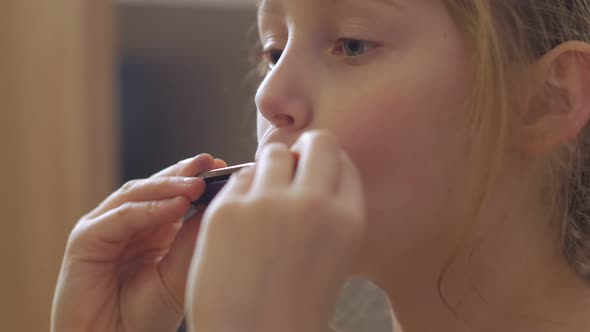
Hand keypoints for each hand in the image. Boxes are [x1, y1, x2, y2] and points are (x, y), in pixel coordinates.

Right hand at [51, 154, 226, 331]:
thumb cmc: (145, 316)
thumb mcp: (179, 273)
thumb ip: (193, 238)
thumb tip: (222, 202)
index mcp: (152, 229)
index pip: (174, 193)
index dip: (196, 178)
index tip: (226, 167)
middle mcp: (128, 223)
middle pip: (156, 186)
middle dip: (184, 172)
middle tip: (211, 163)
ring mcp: (105, 227)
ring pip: (137, 193)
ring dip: (169, 186)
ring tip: (198, 182)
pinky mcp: (86, 238)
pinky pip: (121, 216)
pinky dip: (149, 209)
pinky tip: (177, 205)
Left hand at [186, 131, 366, 331]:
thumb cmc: (292, 307)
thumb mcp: (333, 258)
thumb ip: (329, 213)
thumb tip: (309, 167)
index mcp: (348, 221)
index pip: (344, 162)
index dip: (326, 164)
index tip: (312, 172)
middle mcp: (314, 205)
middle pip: (318, 142)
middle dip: (304, 151)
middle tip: (289, 171)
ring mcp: (269, 205)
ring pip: (272, 153)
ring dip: (269, 169)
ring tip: (261, 201)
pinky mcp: (227, 211)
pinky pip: (237, 180)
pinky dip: (239, 194)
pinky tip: (237, 224)